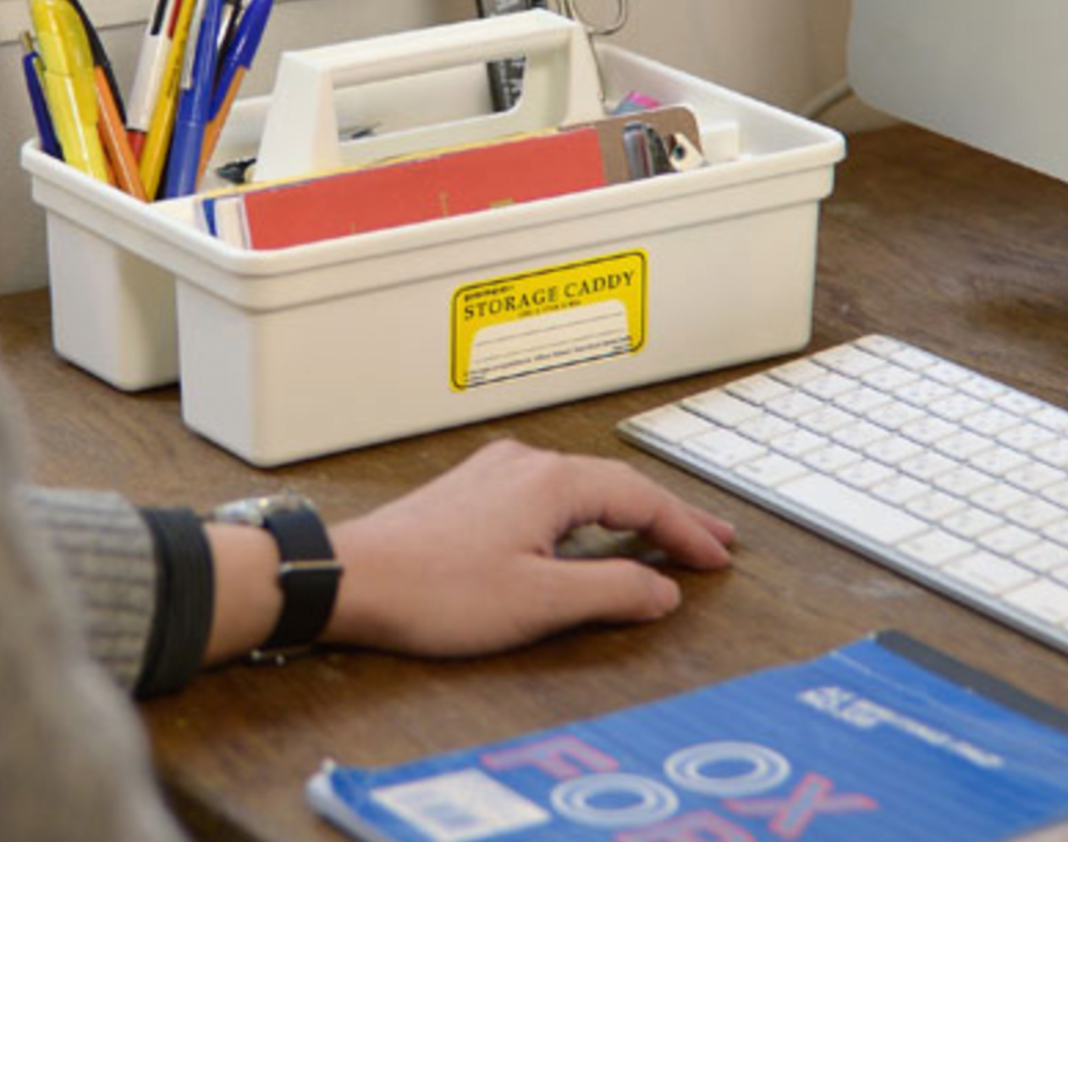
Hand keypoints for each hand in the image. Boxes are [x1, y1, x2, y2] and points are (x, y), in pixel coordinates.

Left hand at [326, 438, 734, 657]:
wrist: (351, 579)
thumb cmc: (433, 591)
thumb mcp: (538, 602)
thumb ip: (611, 593)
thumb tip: (661, 590)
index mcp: (549, 482)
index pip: (640, 499)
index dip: (684, 530)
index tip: (716, 558)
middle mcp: (523, 465)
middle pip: (614, 485)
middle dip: (665, 515)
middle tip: (711, 539)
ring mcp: (493, 475)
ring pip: (579, 488)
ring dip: (625, 513)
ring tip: (660, 537)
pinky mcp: (469, 494)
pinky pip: (547, 496)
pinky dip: (584, 515)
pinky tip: (585, 535)